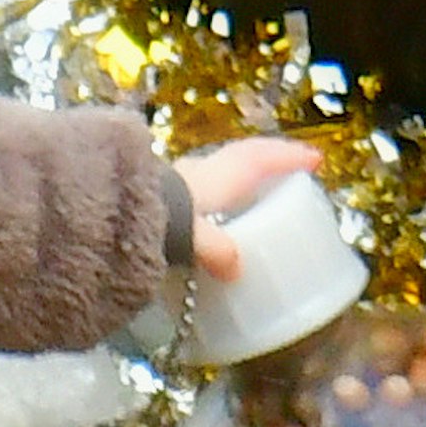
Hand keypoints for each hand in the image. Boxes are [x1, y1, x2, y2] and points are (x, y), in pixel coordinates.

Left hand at [177, 132, 329, 287]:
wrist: (110, 214)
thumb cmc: (162, 217)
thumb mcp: (197, 237)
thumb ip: (219, 251)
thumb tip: (234, 269)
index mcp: (220, 174)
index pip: (261, 158)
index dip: (289, 157)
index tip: (315, 158)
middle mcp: (203, 170)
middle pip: (243, 156)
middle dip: (269, 159)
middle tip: (290, 167)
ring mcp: (180, 178)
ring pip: (221, 167)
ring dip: (243, 173)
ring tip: (260, 189)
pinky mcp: (163, 193)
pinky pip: (202, 184)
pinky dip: (220, 192)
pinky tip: (219, 209)